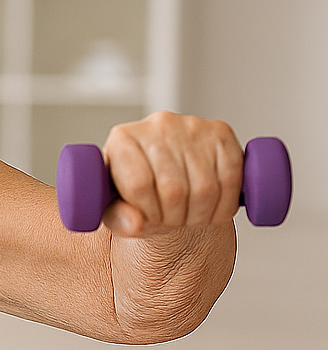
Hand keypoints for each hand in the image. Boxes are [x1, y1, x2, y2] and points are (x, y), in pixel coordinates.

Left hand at [102, 111, 244, 236]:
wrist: (169, 175)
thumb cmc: (139, 191)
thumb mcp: (118, 209)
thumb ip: (118, 218)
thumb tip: (136, 224)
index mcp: (123, 139)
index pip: (138, 185)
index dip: (148, 213)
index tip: (149, 220)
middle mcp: (157, 125)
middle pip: (174, 190)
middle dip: (175, 218)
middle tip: (172, 221)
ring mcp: (192, 126)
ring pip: (205, 188)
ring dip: (200, 215)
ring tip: (189, 216)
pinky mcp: (221, 132)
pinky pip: (232, 179)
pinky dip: (224, 205)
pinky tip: (212, 208)